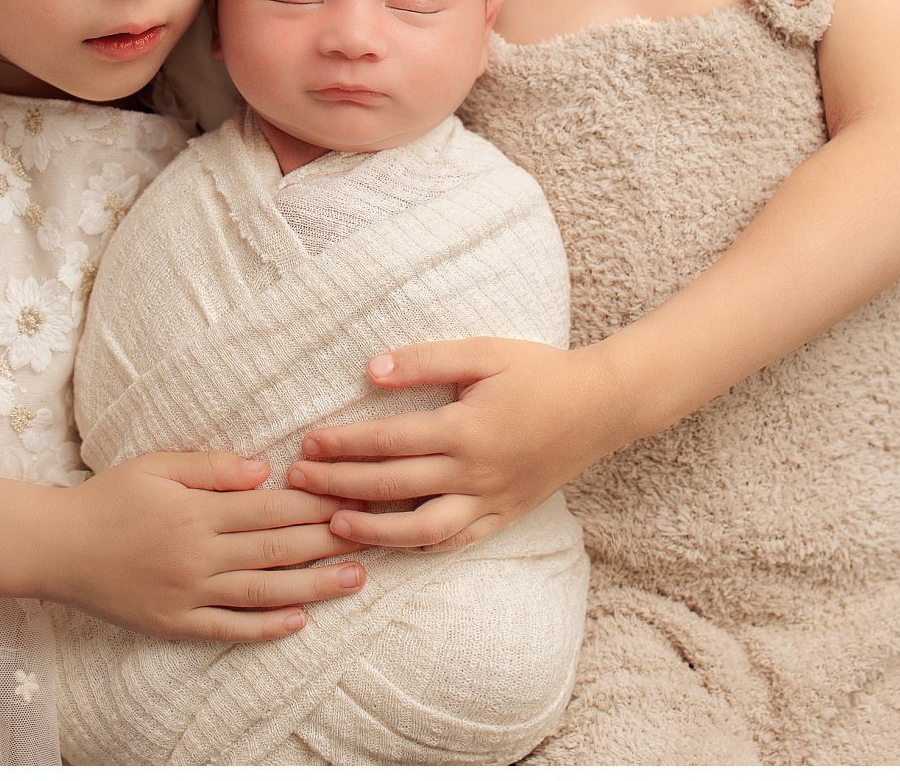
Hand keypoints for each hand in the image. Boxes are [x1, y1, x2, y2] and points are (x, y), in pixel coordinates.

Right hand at [36, 450, 363, 641]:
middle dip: (329, 539)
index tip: (355, 494)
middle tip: (376, 532)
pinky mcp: (175, 623)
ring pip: (263, 592)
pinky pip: (228, 628)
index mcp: (197, 511)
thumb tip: (263, 468)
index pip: (272, 506)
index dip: (317, 500)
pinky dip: (265, 628)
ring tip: (355, 579)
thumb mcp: (156, 466)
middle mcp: (199, 555)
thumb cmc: (108, 498)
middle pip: (277, 548)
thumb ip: (210, 467)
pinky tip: (298, 622)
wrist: (56, 547)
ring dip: (313, 587)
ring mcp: (189, 593)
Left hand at [284, 338, 626, 552]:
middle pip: (392, 485)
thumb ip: (425, 361)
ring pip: (421, 528)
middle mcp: (474, 472)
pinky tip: (389, 543)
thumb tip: (369, 371)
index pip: (388, 442)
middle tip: (298, 484)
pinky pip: (456, 541)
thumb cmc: (541, 372)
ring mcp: (490, 500)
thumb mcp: (484, 352)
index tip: (307, 443)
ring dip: (373, 530)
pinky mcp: (504, 516)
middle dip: (339, 485)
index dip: (343, 444)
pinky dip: (419, 546)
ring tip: (333, 526)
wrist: (602, 406)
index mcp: (465, 428)